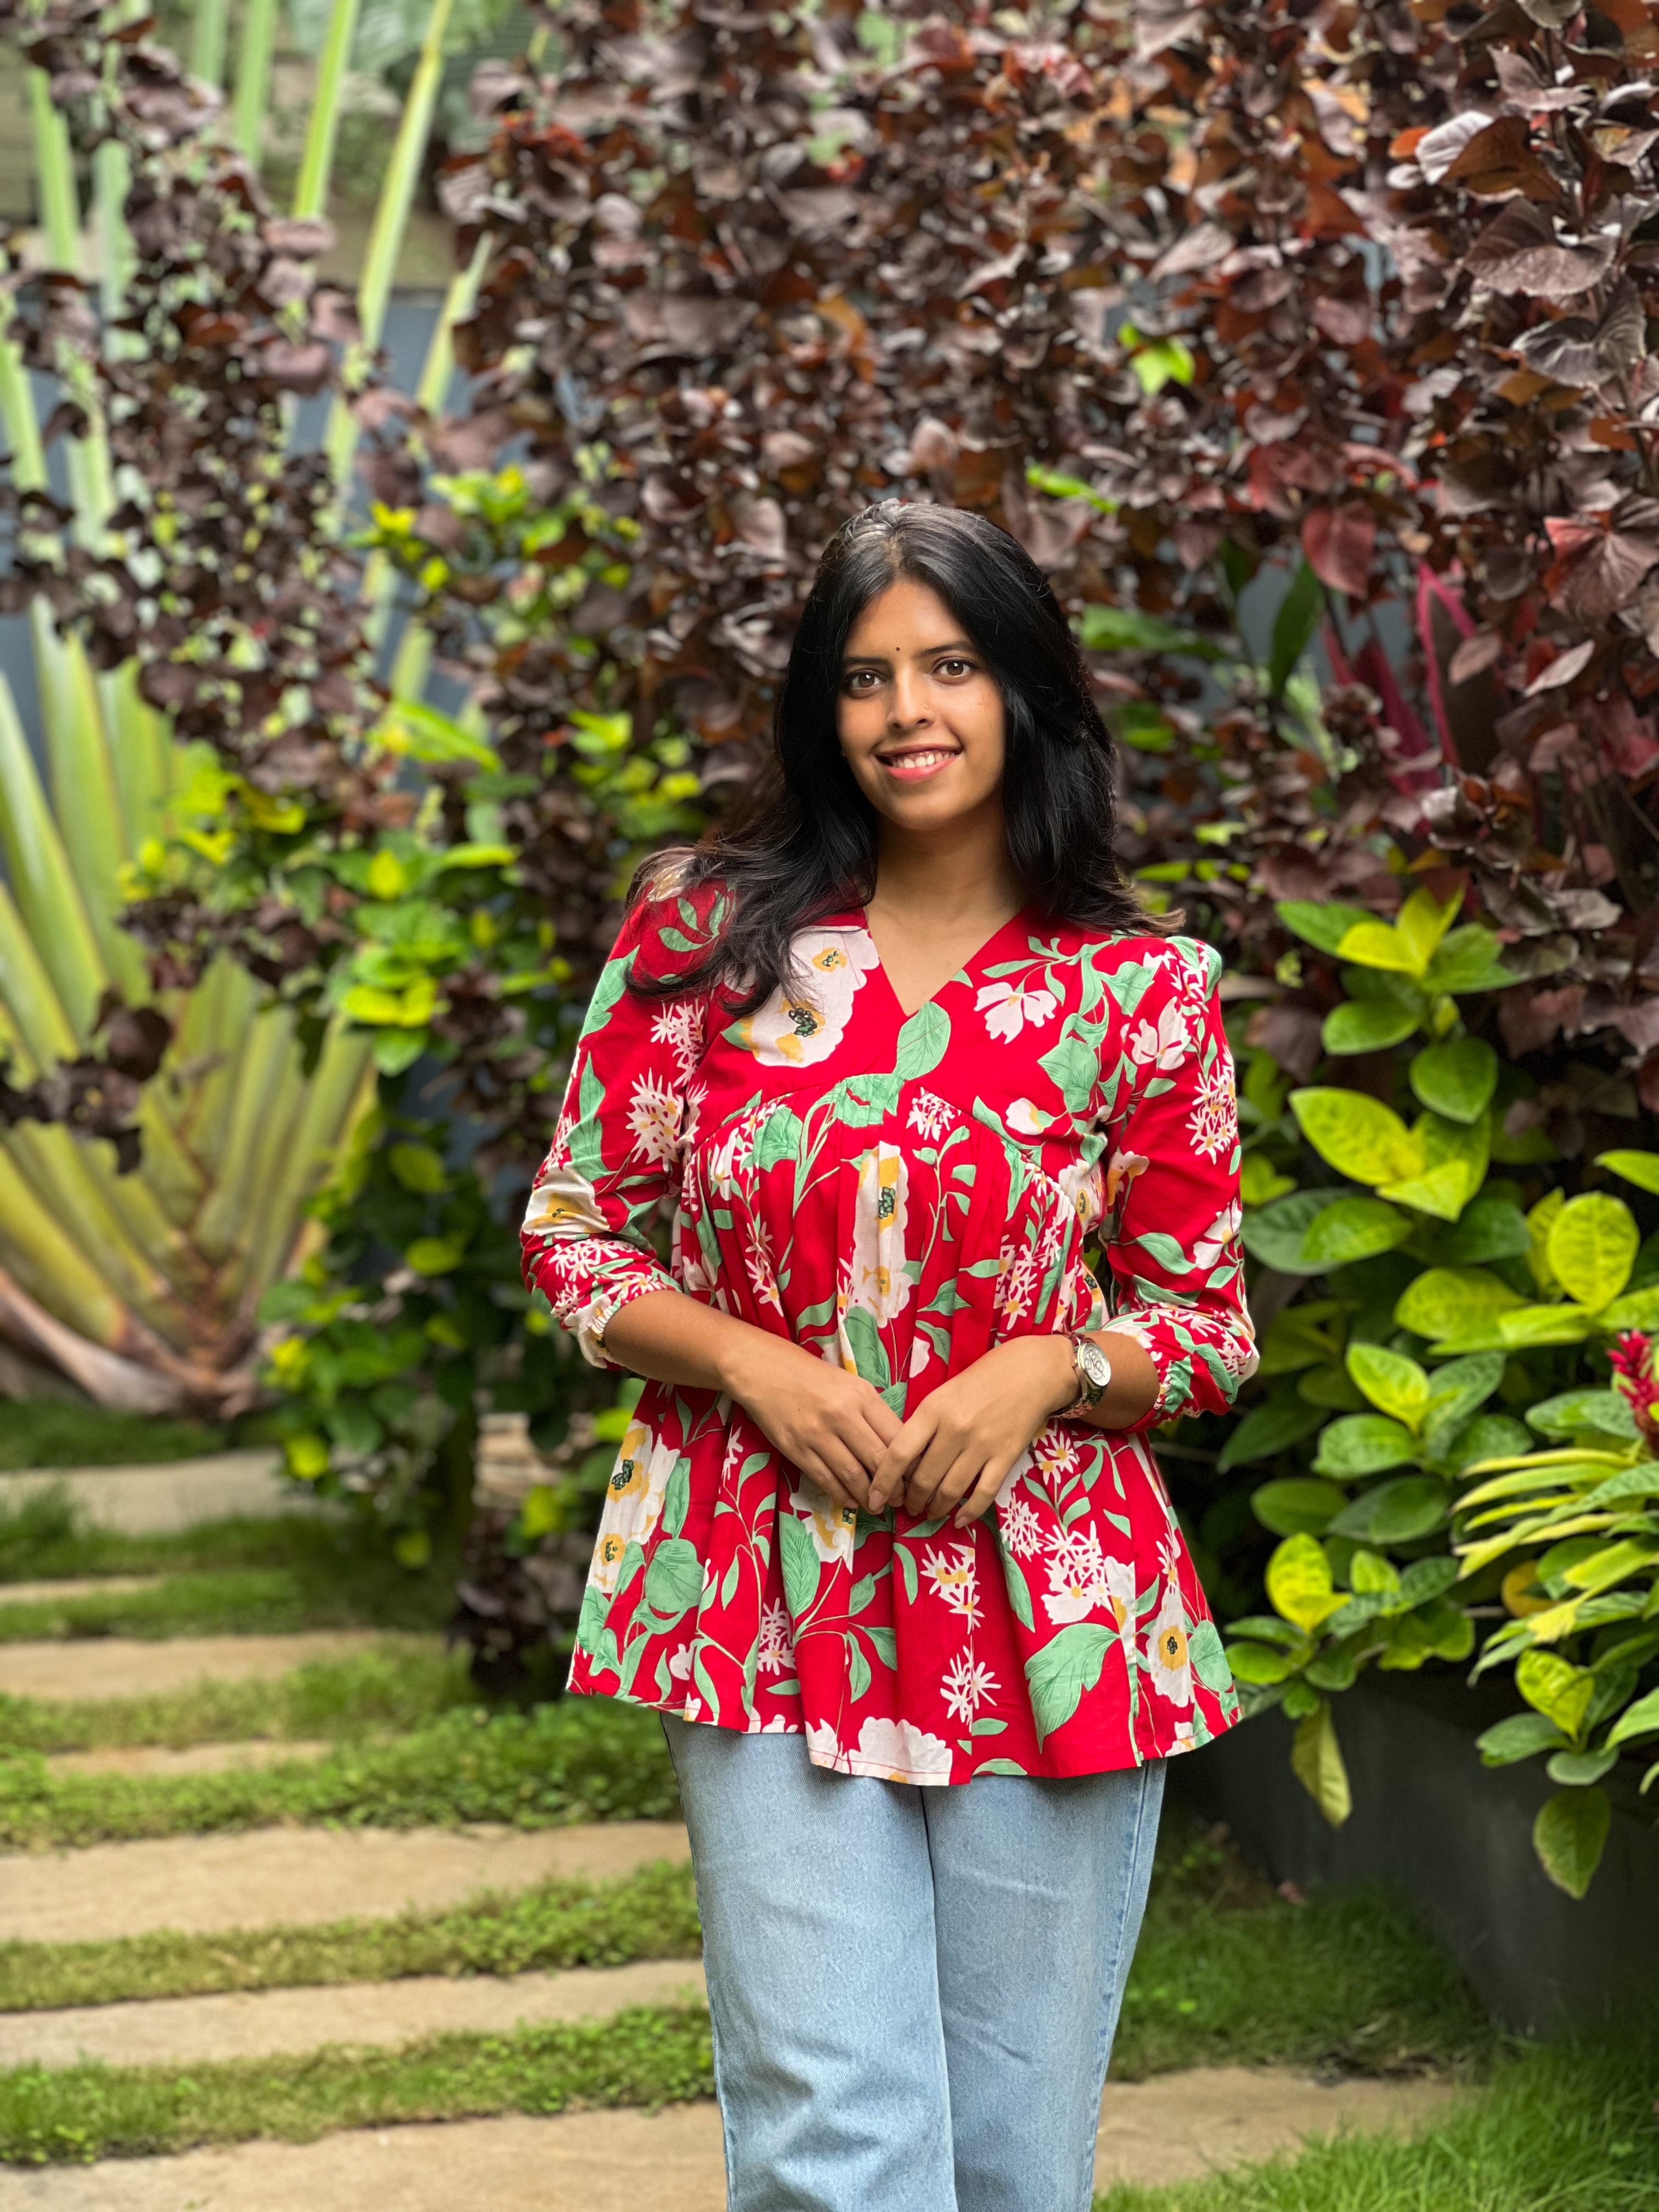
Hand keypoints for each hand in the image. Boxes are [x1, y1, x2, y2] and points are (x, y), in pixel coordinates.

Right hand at [722, 1333, 902, 1515]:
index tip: (914, 1478)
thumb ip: (872, 1413)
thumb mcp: (850, 1384)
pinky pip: (825, 1479)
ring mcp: (817, 1433)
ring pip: (853, 1475)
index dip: (909, 1463)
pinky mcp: (796, 1449)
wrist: (763, 1370)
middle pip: (878, 1459)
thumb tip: (897, 1448)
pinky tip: (851, 1501)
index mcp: (861, 1395)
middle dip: (893, 1486)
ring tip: (876, 1506)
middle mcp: (842, 1414)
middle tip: (899, 1500)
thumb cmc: (812, 1376)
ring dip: (868, 1496)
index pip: (896, 1436)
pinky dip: (842, 1495)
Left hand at [868, 1336, 1075, 1527]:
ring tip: (930, 1512)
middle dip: (911, 1499)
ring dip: (936, 1508)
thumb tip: (904, 1462)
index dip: (883, 1482)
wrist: (1031, 1371)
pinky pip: (983, 1493)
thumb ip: (924, 1424)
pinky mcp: (1006, 1457)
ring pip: (950, 1490)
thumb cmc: (982, 1379)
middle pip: (924, 1478)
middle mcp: (955, 1429)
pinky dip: (969, 1512)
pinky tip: (959, 1520)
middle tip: (908, 1506)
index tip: (874, 1499)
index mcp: (933, 1410)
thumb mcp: (943, 1393)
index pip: (899, 1453)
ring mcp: (982, 1445)